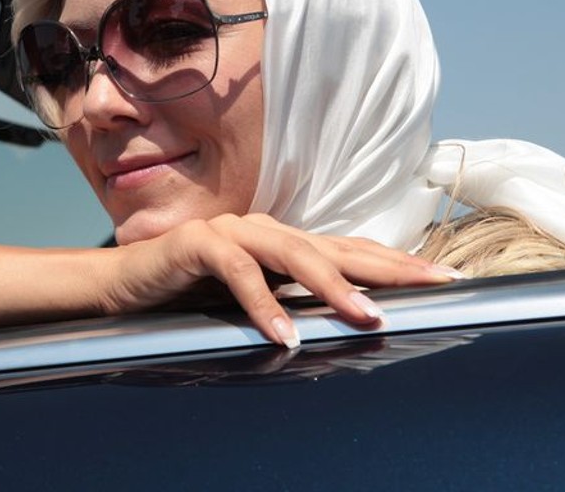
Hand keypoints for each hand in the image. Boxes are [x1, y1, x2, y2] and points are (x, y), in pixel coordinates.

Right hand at [99, 213, 459, 347]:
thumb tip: (350, 322)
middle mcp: (262, 230)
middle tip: (430, 285)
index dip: (395, 261)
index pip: (348, 248)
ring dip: (330, 285)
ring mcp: (230, 232)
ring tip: (364, 316)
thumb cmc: (189, 294)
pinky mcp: (196, 244)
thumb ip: (293, 302)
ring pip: (291, 252)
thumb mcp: (252, 302)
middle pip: (333, 245)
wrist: (121, 285)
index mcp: (280, 243)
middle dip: (385, 266)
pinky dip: (261, 301)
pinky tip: (282, 333)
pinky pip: (236, 271)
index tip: (443, 278)